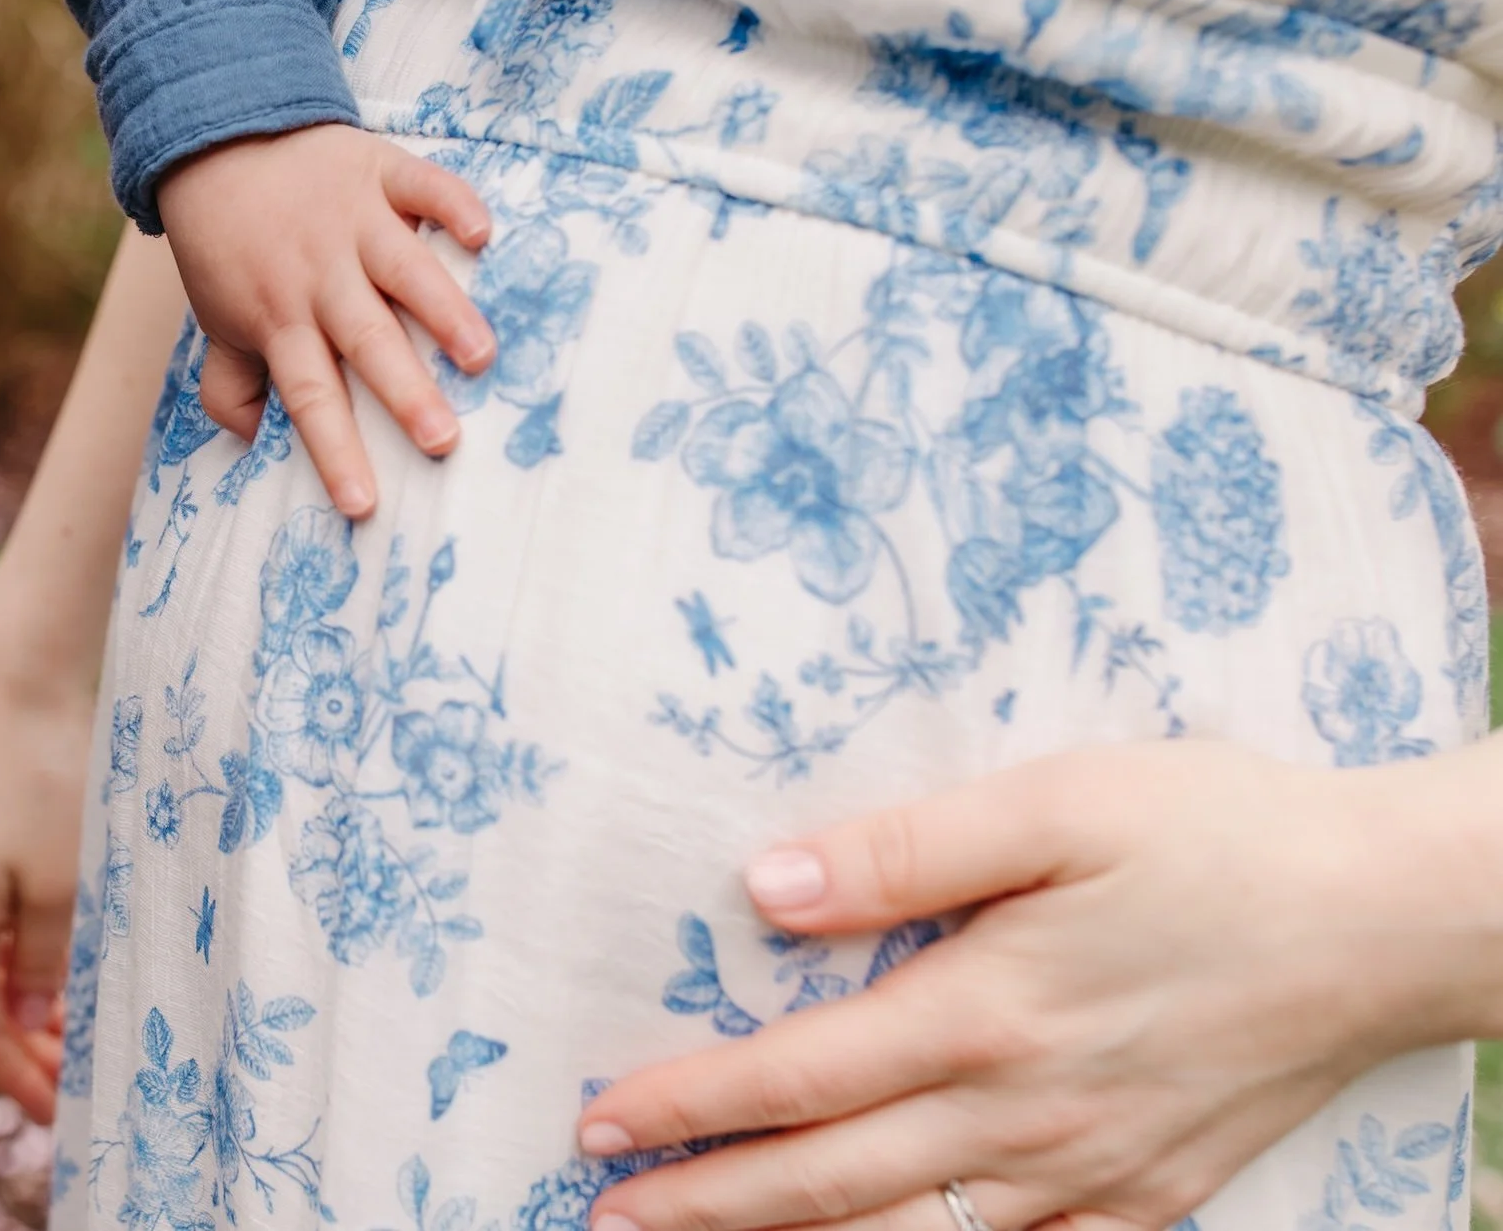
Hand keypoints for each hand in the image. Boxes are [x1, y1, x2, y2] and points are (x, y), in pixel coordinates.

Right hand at [0, 576, 99, 1121]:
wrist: (32, 674)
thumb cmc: (49, 777)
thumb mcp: (61, 885)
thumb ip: (48, 959)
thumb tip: (34, 1017)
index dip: (20, 1075)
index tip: (64, 1113)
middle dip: (33, 1046)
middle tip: (90, 1080)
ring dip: (42, 1001)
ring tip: (92, 1032)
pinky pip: (10, 919)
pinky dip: (41, 954)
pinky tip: (80, 961)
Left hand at [157, 124, 495, 517]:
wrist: (219, 138)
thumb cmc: (227, 246)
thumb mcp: (216, 319)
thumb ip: (232, 387)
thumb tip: (257, 445)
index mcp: (280, 319)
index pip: (310, 397)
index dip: (336, 450)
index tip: (365, 503)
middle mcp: (319, 276)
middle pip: (365, 341)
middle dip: (404, 393)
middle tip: (443, 441)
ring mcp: (351, 222)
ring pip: (404, 271)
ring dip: (444, 311)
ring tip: (481, 355)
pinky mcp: (378, 169)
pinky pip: (423, 186)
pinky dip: (453, 206)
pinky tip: (482, 234)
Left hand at [574, 739, 1502, 1230]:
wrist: (1392, 919)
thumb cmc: (1220, 836)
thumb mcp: (1056, 804)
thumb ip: (902, 853)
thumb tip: (765, 887)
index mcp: (987, 1013)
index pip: (797, 1080)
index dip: (689, 1106)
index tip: (601, 1121)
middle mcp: (1026, 1115)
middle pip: (830, 1182)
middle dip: (707, 1204)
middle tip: (607, 1214)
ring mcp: (1091, 1172)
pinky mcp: (1150, 1196)